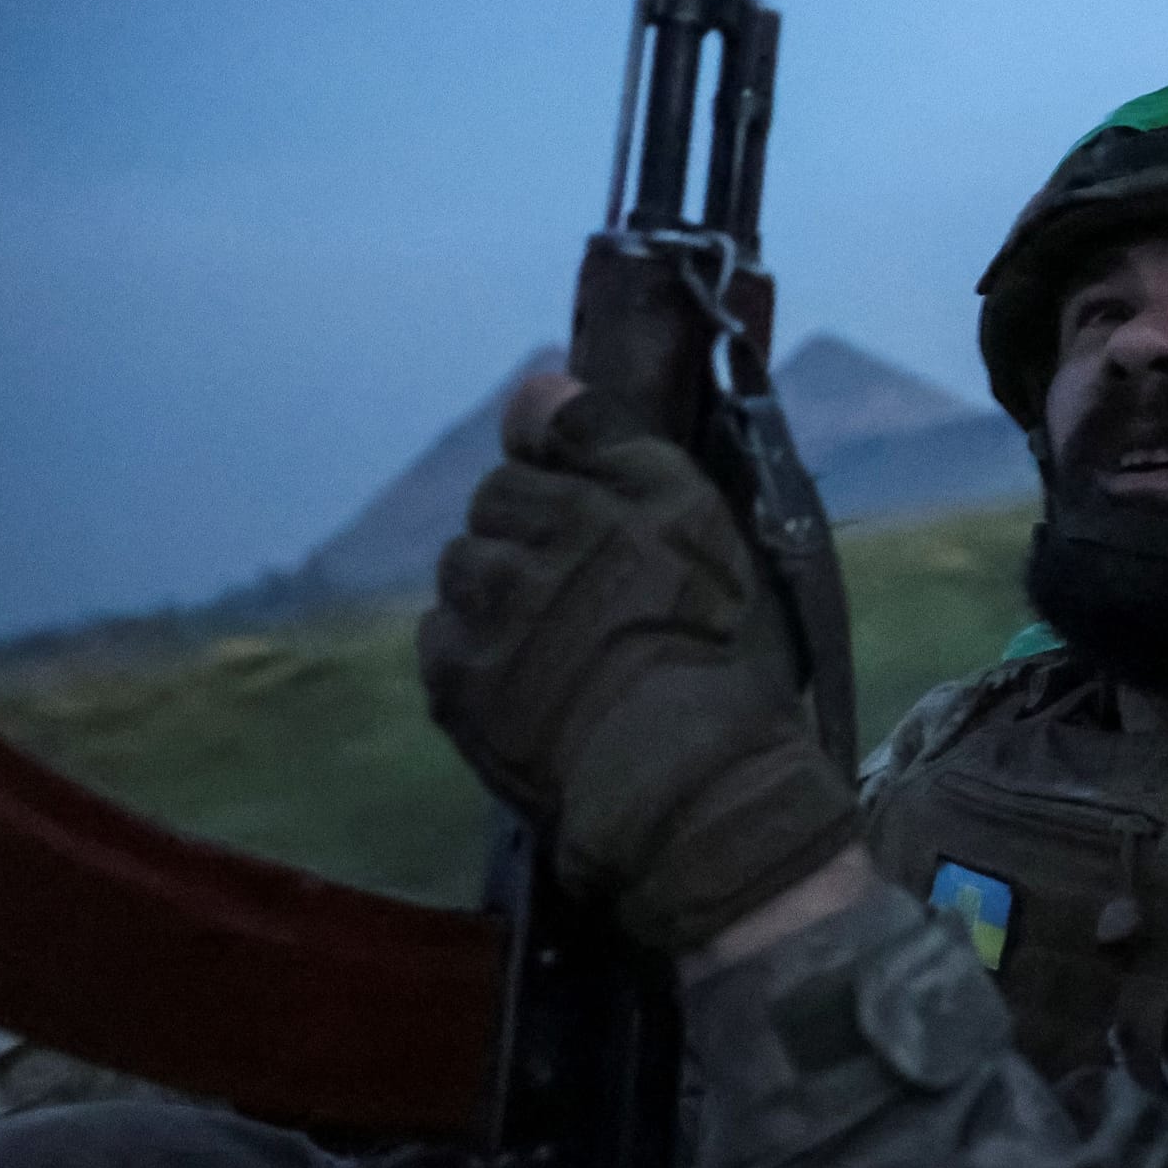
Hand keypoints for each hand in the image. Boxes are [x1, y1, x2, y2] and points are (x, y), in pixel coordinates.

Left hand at [418, 375, 860, 950]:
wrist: (687, 783)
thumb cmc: (724, 663)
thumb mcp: (709, 533)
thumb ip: (619, 447)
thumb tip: (532, 385)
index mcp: (624, 488)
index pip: (546, 427)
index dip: (561, 470)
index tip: (583, 509)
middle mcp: (545, 528)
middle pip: (498, 499)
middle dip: (527, 534)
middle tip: (580, 599)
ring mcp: (491, 602)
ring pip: (466, 566)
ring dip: (495, 595)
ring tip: (553, 651)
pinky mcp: (455, 673)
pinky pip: (442, 635)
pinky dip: (473, 654)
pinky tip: (526, 689)